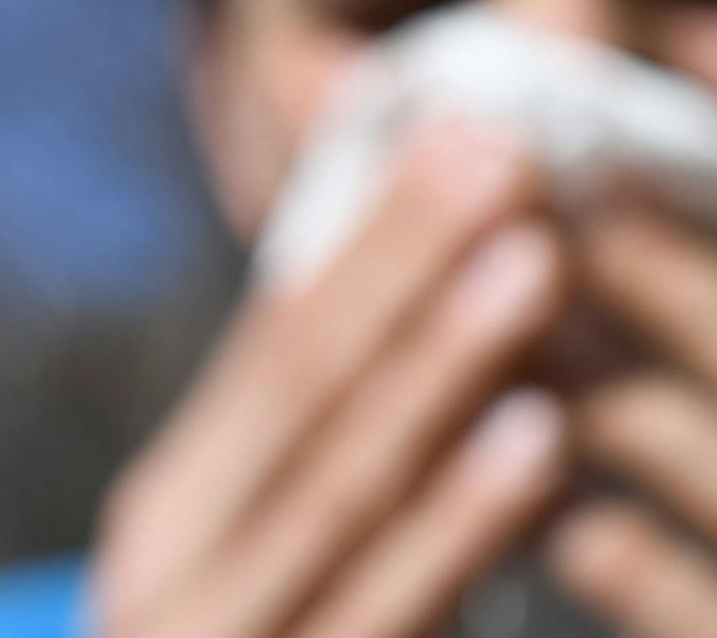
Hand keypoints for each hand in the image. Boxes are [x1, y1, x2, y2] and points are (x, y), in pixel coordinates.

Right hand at [93, 124, 569, 637]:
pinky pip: (382, 615)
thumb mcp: (296, 538)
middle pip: (313, 402)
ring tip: (536, 263)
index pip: (283, 346)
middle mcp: (179, 581)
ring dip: (445, 371)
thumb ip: (354, 419)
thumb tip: (462, 243)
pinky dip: (456, 525)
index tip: (480, 126)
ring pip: (344, 498)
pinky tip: (536, 444)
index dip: (380, 235)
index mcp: (180, 511)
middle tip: (517, 156)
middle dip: (415, 272)